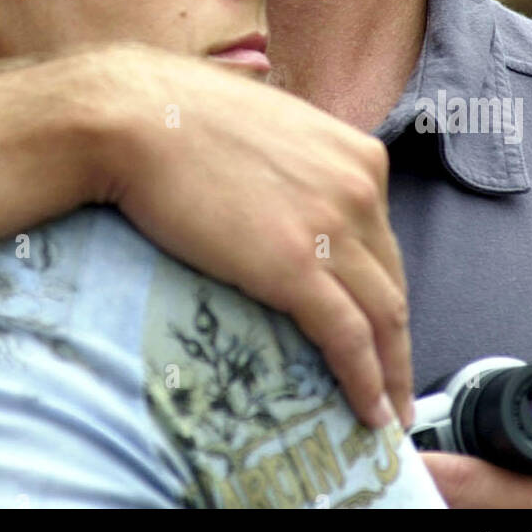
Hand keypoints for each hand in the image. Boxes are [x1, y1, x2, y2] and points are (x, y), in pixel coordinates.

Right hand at [89, 42, 411, 430]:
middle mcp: (359, 188)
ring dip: (390, 374)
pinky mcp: (296, 268)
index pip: (383, 238)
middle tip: (395, 384)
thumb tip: (283, 191)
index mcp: (357, 154)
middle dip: (396, 339)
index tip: (381, 325)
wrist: (136, 117)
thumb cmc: (180, 116)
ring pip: (382, 317)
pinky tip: (366, 413)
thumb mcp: (268, 126)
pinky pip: (347, 338)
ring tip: (387, 416)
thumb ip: (296, 161)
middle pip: (390, 280)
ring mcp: (332, 228)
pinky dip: (365, 382)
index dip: (382, 287)